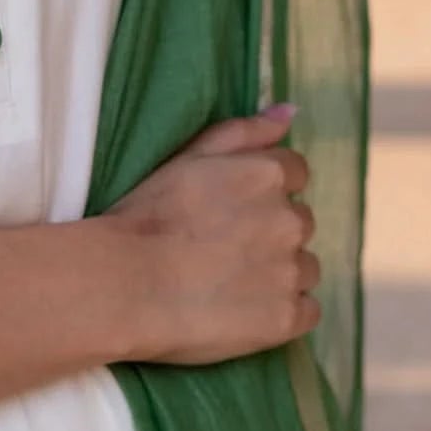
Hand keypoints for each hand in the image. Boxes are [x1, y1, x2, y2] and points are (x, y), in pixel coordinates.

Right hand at [103, 106, 321, 366]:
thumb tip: (291, 112)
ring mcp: (291, 272)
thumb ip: (244, 132)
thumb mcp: (187, 158)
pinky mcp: (287, 318)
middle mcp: (290, 220)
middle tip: (221, 249)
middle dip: (271, 232)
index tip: (230, 211)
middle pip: (299, 222)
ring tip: (229, 283)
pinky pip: (306, 312)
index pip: (295, 174)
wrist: (124, 284)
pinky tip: (245, 311)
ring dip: (279, 273)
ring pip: (305, 267)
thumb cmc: (145, 217)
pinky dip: (283, 312)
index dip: (262, 193)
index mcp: (268, 175)